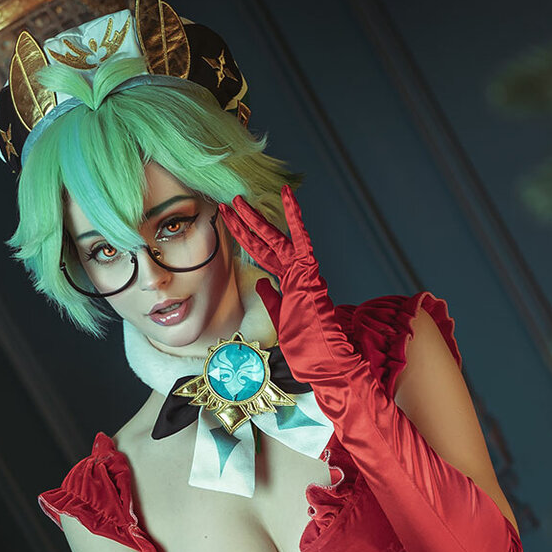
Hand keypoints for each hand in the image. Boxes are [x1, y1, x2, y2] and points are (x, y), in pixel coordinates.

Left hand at [219, 189, 363, 387]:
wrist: (323, 356)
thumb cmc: (306, 343)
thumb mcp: (279, 317)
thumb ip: (271, 297)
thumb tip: (261, 282)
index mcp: (288, 282)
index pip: (262, 254)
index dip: (245, 238)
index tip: (230, 222)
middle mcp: (294, 272)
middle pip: (263, 242)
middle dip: (243, 223)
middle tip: (228, 203)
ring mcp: (301, 270)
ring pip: (273, 237)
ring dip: (254, 218)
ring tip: (238, 199)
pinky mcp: (308, 271)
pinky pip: (300, 238)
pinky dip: (294, 216)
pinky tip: (286, 195)